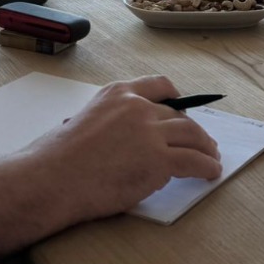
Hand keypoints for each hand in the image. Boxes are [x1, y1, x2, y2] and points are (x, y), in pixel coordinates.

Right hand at [22, 77, 221, 223]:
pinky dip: (206, 166)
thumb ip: (109, 121)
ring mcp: (150, 131)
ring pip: (191, 135)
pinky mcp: (159, 159)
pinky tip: (210, 173)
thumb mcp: (83, 119)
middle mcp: (138, 106)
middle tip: (200, 141)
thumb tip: (118, 137)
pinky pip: (193, 161)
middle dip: (193, 129)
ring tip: (210, 157)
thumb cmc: (57, 158)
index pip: (158, 86)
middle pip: (178, 115)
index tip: (182, 106)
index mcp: (118, 93)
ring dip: (205, 147)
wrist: (53, 177)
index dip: (175, 98)